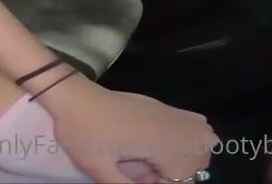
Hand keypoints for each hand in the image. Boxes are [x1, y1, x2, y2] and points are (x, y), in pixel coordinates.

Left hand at [40, 78, 218, 182]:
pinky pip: (194, 131)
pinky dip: (180, 143)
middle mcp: (180, 129)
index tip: (134, 176)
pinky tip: (154, 144)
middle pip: (195, 167)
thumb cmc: (83, 132)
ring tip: (145, 158)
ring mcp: (177, 115)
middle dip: (169, 174)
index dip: (156, 183)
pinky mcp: (168, 108)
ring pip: (197, 150)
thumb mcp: (99, 170)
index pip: (183, 181)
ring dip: (176, 160)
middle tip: (138, 168)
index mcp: (166, 144)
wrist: (74, 96)